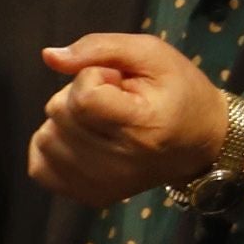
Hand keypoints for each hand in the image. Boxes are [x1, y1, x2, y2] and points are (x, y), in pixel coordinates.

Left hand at [27, 33, 230, 208]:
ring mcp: (103, 185)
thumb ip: (99, 47)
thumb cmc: (179, 91)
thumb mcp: (151, 54)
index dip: (94, 76)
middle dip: (79, 96)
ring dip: (65, 121)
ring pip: (45, 139)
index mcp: (141, 126)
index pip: (83, 98)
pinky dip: (52, 148)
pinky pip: (41, 167)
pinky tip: (79, 139)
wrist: (202, 141)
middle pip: (59, 115)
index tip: (119, 81)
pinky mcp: (91, 196)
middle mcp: (119, 163)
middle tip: (114, 100)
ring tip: (101, 120)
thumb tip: (48, 56)